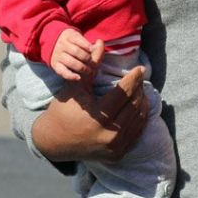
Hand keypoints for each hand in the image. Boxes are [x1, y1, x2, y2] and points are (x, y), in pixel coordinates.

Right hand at [34, 40, 149, 164]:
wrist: (54, 142)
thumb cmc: (63, 111)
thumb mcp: (75, 88)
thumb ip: (91, 67)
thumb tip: (101, 43)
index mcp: (97, 116)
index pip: (123, 93)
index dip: (133, 79)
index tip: (140, 69)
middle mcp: (108, 134)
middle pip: (133, 105)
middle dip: (139, 89)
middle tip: (140, 79)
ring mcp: (114, 146)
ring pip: (138, 119)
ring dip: (142, 103)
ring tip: (140, 91)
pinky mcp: (118, 154)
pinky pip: (136, 133)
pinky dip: (140, 119)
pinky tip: (139, 107)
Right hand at [50, 29, 96, 81]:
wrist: (59, 49)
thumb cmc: (76, 46)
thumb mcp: (82, 40)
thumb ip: (93, 42)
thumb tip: (99, 43)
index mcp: (69, 36)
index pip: (78, 40)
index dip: (86, 45)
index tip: (92, 49)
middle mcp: (62, 45)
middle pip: (76, 51)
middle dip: (86, 58)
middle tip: (93, 63)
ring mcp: (58, 55)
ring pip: (71, 62)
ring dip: (82, 67)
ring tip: (89, 70)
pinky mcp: (55, 65)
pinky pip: (62, 71)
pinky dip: (70, 75)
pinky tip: (78, 77)